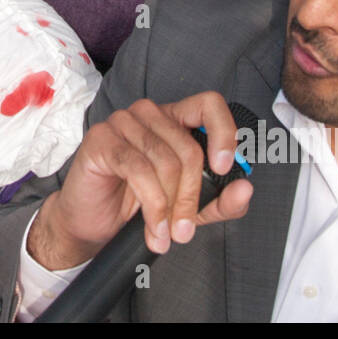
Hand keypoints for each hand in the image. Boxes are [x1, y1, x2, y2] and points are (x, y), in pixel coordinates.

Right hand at [27, 93, 252, 269]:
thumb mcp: (189, 208)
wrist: (92, 223)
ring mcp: (123, 121)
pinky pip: (138, 169)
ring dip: (169, 206)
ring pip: (164, 160)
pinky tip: (152, 228)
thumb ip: (220, 200)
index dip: (223, 131)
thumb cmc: (138, 205)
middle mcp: (149, 113)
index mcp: (174, 119)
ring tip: (167, 234)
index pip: (209, 104)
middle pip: (187, 147)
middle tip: (185, 230)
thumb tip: (245, 188)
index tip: (224, 167)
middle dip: (190, 196)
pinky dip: (151, 205)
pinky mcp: (101, 138)